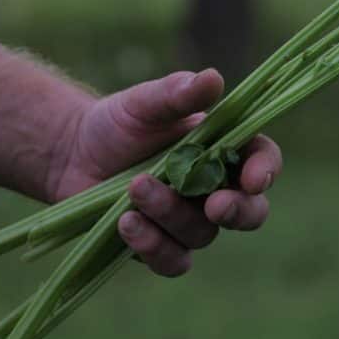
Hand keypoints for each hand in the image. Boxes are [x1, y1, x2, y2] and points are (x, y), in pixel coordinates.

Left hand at [48, 69, 281, 276]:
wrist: (73, 154)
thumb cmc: (118, 122)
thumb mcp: (145, 102)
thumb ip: (179, 93)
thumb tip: (213, 78)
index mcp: (225, 150)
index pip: (263, 160)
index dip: (266, 171)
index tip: (254, 178)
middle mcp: (216, 189)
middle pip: (252, 212)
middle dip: (238, 211)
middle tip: (215, 206)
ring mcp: (190, 221)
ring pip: (202, 234)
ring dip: (171, 213)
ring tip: (135, 188)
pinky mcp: (161, 246)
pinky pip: (172, 260)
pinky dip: (152, 245)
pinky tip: (126, 222)